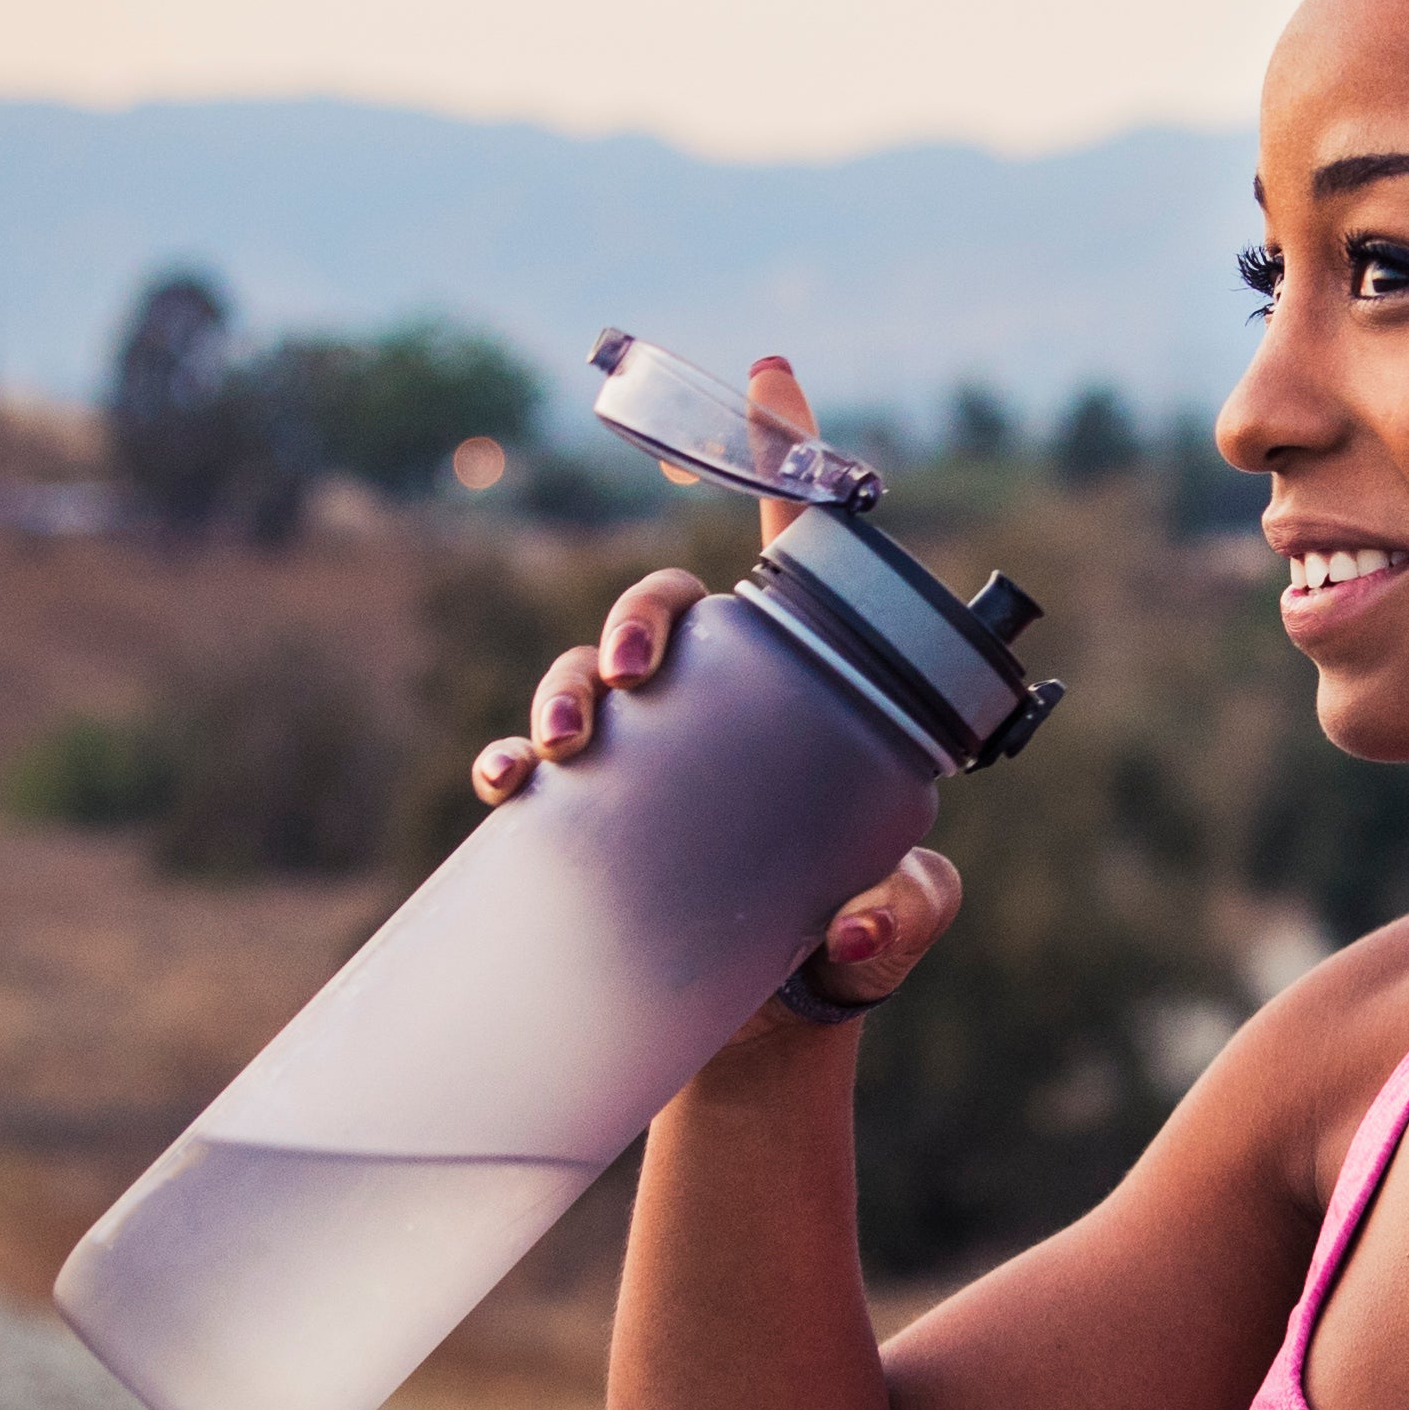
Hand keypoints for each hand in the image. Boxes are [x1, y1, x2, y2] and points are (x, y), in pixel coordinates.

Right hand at [455, 356, 963, 1026]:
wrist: (765, 1034)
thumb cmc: (851, 945)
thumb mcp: (901, 924)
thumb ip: (902, 917)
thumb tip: (853, 921)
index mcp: (810, 694)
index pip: (799, 556)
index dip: (784, 460)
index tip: (770, 375)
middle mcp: (721, 708)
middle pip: (668, 611)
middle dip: (635, 617)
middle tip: (634, 675)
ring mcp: (650, 758)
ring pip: (590, 676)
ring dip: (563, 686)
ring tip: (566, 742)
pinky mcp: (593, 822)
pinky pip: (534, 771)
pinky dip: (511, 767)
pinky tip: (507, 786)